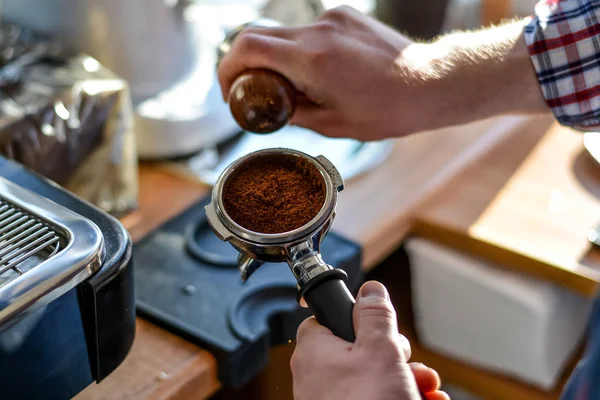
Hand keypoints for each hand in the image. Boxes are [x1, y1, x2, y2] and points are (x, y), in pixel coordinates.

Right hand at [218, 6, 415, 140]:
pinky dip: (302, 50)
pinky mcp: (344, 15)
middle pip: (257, 35)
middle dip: (245, 64)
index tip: (230, 92)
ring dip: (277, 58)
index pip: (247, 48)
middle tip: (251, 91)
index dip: (228, 70)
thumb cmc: (388, 110)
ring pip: (283, 33)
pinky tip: (321, 72)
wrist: (430, 83)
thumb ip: (293, 113)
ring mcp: (332, 18)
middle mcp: (318, 31)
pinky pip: (308, 30)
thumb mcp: (333, 124)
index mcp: (312, 61)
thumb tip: (272, 108)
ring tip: (296, 87)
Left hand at [291, 281, 449, 399]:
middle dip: (396, 356)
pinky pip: (378, 399)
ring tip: (426, 389)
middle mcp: (320, 378)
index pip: (326, 319)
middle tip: (407, 363)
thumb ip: (375, 316)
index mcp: (315, 352)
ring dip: (407, 381)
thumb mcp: (380, 351)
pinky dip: (402, 399)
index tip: (379, 325)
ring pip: (374, 379)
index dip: (356, 318)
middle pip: (359, 351)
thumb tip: (370, 289)